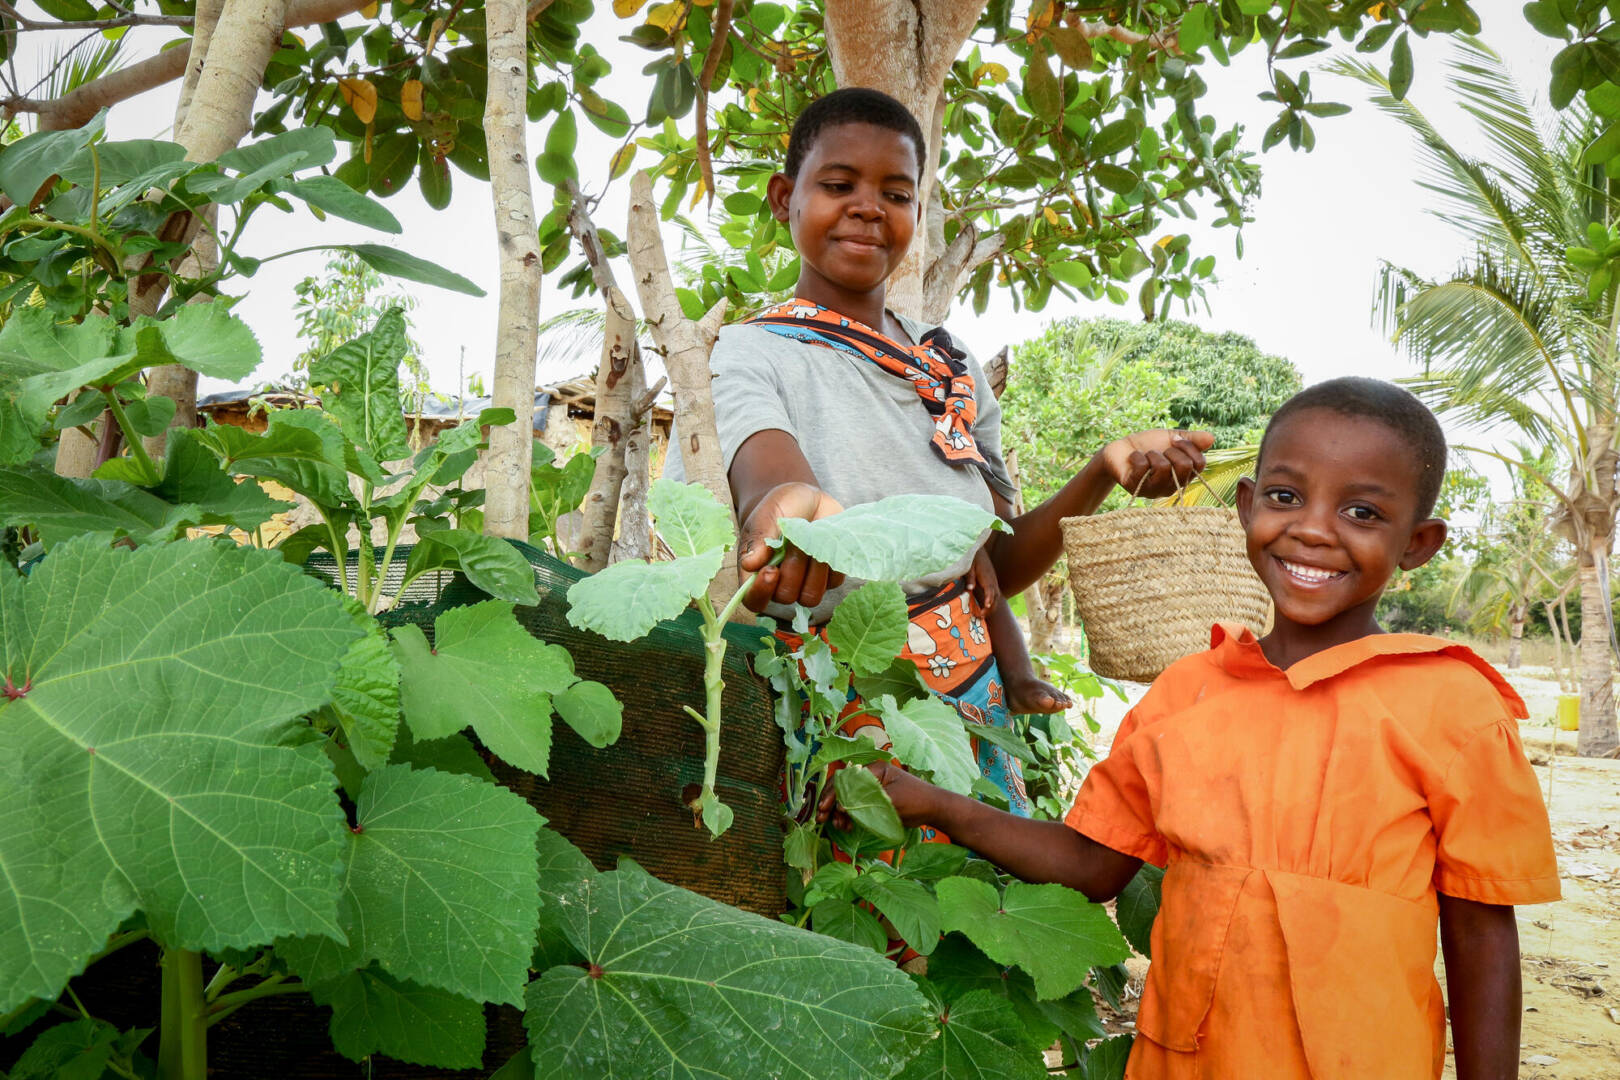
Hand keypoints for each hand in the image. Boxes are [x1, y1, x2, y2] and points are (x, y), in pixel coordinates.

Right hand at [736, 482, 845, 612]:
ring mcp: (807, 583)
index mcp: (758, 573)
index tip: (771, 570)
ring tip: (810, 541)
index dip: (762, 592)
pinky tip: (825, 542)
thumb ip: (758, 540)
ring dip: (813, 568)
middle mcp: (781, 584)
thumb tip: (749, 565)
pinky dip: (830, 562)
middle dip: (792, 568)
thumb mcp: (766, 517)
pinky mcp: (829, 578)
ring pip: (811, 596)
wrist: (807, 498)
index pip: (754, 601)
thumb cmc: (780, 507)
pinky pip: (833, 582)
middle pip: (786, 597)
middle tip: (794, 541)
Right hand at [816, 762, 941, 829]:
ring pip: (847, 798)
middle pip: (843, 787)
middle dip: (831, 802)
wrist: (932, 809)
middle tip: (822, 818)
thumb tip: (841, 805)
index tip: (826, 808)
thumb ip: (865, 801)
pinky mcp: (873, 802)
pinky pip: (855, 807)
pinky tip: (845, 827)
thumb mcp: (890, 799)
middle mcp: (870, 778)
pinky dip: (848, 817)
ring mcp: (871, 790)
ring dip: (838, 812)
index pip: (846, 779)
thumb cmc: (915, 799)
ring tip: (836, 826)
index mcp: (874, 770)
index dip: (833, 793)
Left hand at [967, 545, 999, 610]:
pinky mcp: (992, 582)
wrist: (978, 550)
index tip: (985, 606)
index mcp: (986, 576)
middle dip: (990, 608)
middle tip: (980, 616)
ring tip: (982, 615)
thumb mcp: (968, 566)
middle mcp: (992, 580)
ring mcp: (993, 581)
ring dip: (991, 607)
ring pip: (996, 596)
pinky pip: (994, 594)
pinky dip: (991, 602)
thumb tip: (970, 589)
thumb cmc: (972, 558)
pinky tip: (984, 607)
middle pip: (995, 597)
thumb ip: (970, 577)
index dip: (989, 598)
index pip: (990, 589)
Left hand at [1097, 429, 1214, 499]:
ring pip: (1164, 468)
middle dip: (1172, 450)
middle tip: (1161, 450)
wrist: (1120, 449)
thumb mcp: (1172, 438)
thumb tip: (1211, 438)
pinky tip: (1134, 459)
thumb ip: (1191, 439)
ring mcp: (1153, 490)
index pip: (1199, 464)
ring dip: (1153, 454)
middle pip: (1185, 467)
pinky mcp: (1135, 487)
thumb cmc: (1148, 445)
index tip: (1176, 440)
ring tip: (1147, 455)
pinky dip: (1137, 456)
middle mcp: (1171, 487)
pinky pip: (1143, 467)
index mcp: (1183, 476)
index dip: (1189, 447)